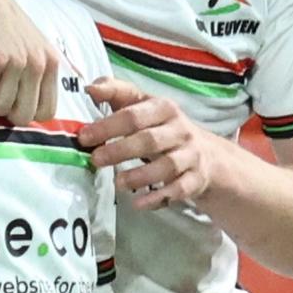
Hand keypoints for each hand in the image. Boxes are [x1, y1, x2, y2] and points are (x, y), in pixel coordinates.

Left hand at [81, 78, 227, 209]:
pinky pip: (179, 190)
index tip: (84, 136)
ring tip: (117, 183)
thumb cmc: (163, 128)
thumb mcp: (143, 105)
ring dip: (140, 175)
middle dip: (120, 150)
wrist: (208, 155)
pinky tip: (139, 204)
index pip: (134, 114)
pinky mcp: (196, 179)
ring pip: (166, 166)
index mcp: (164, 108)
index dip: (108, 125)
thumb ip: (116, 93)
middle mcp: (179, 130)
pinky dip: (159, 198)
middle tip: (95, 160)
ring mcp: (190, 155)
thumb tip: (89, 88)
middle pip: (149, 140)